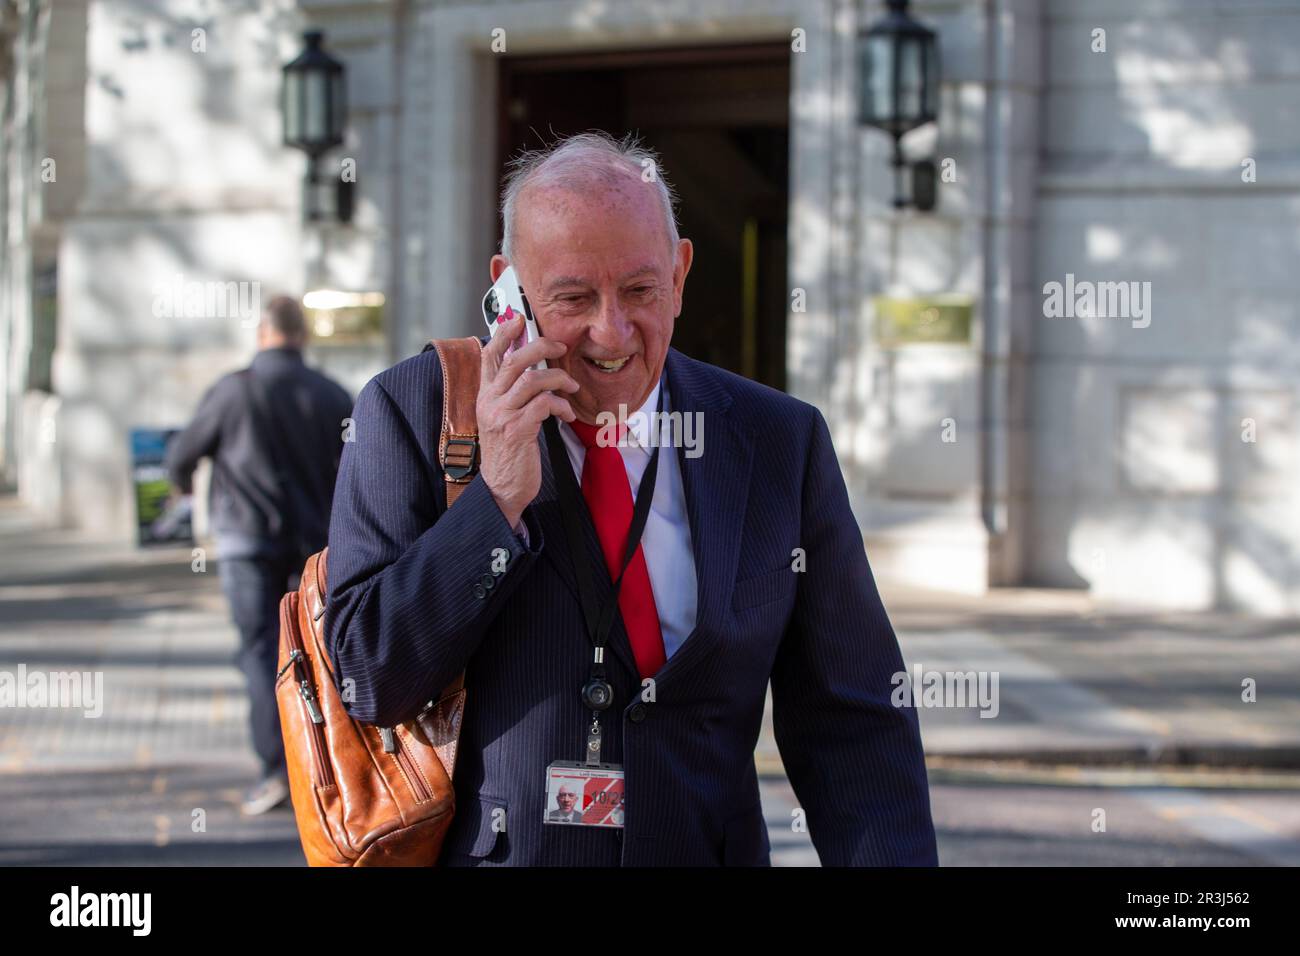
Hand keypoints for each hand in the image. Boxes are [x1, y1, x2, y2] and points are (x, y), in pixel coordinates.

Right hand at [476, 315, 578, 527]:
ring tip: (571, 387)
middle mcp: (489, 402)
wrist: (502, 488)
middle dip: (541, 347)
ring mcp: (501, 416)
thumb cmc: (510, 451)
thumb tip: (535, 367)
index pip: (489, 355)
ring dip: (558, 379)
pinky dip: (560, 405)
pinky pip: (543, 405)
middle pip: (513, 360)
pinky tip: (567, 413)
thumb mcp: (505, 417)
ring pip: (531, 379)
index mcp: (485, 395)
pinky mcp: (516, 431)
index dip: (504, 333)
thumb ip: (513, 393)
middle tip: (562, 348)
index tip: (520, 318)